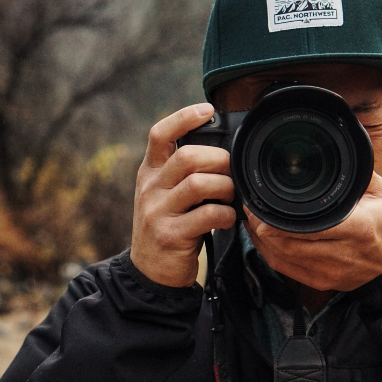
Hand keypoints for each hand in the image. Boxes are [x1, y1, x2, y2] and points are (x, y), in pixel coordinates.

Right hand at [130, 103, 236, 287]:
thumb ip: (184, 173)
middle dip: (219, 159)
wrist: (150, 272)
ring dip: (225, 187)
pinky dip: (225, 214)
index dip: (183, 117)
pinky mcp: (170, 235)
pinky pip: (207, 215)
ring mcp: (157, 212)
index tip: (208, 109)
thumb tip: (223, 152)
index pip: (159, 134)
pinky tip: (227, 219)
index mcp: (150, 172)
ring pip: (198, 184)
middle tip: (232, 171)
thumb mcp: (166, 194)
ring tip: (231, 196)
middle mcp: (150, 188)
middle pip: (187, 156)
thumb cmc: (169, 225)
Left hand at [244, 172, 381, 291]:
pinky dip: (268, 252)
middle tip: (251, 207)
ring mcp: (328, 271)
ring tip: (253, 219)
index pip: (304, 225)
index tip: (261, 201)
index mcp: (357, 227)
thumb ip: (355, 175)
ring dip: (260, 239)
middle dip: (261, 224)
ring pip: (279, 256)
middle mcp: (341, 253)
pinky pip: (284, 268)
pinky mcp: (319, 281)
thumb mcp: (379, 194)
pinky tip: (263, 239)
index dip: (274, 215)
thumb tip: (332, 153)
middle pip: (285, 242)